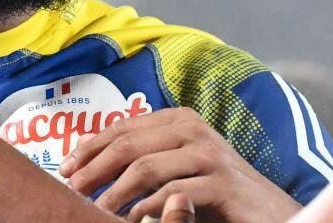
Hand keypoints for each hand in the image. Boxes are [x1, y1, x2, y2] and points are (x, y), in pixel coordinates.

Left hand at [59, 107, 299, 222]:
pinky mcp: (222, 183)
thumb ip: (142, 158)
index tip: (64, 168)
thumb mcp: (175, 169)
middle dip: (94, 169)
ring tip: (97, 212)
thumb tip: (85, 158)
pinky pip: (172, 194)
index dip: (89, 148)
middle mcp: (194, 129)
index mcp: (179, 120)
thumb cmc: (214, 194)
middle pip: (128, 145)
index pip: (122, 127)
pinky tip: (134, 222)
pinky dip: (147, 210)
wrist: (269, 213)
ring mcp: (209, 154)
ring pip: (146, 168)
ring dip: (115, 193)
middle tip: (72, 191)